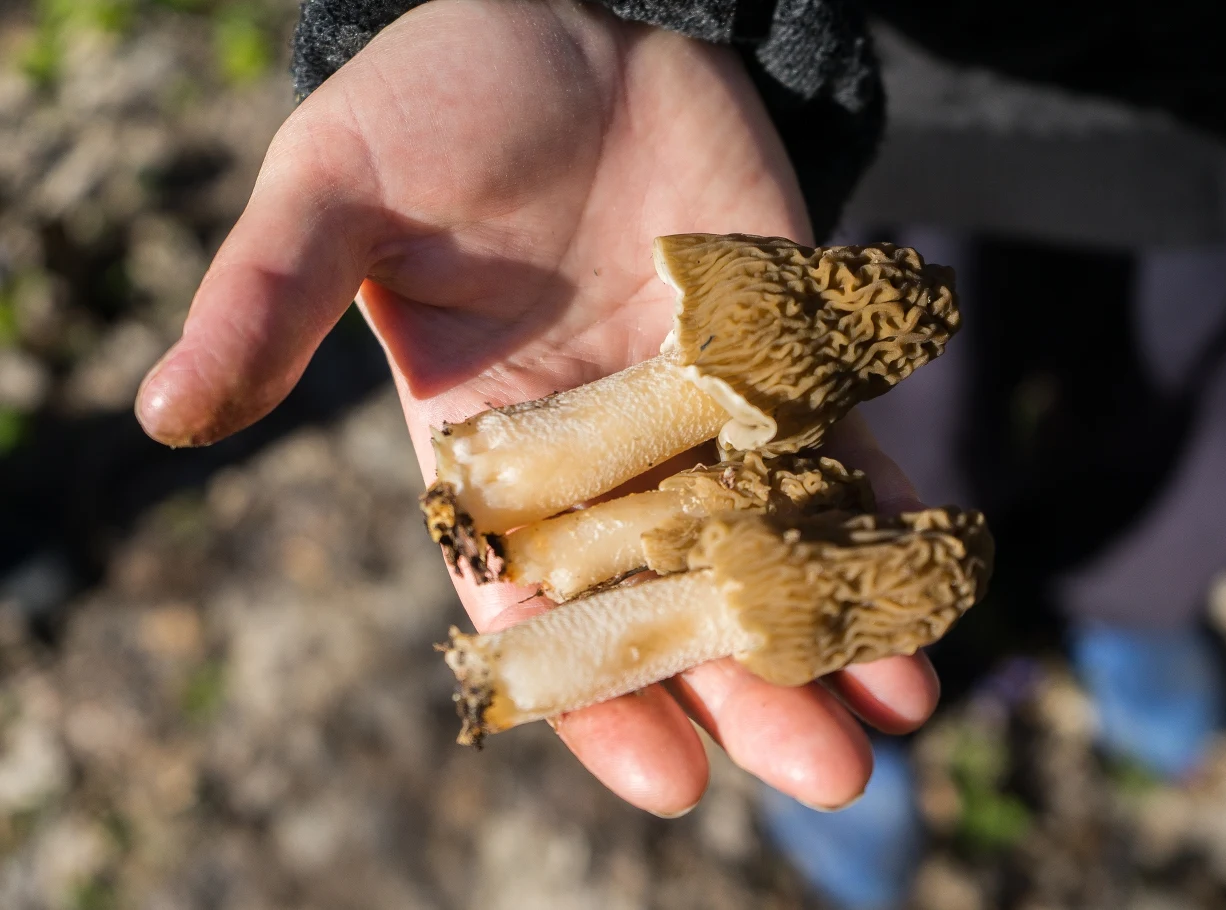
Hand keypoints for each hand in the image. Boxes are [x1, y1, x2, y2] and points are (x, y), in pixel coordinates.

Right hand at [136, 0, 938, 815]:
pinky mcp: (780, 357)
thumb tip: (160, 413)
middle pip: (675, 600)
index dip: (597, 695)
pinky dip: (878, 522)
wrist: (572, 16)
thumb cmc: (441, 97)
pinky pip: (836, 455)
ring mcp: (699, 411)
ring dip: (834, 630)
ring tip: (899, 706)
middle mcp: (602, 454)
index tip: (669, 780)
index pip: (537, 605)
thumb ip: (268, 298)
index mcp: (488, 450)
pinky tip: (929, 592)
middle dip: (744, 690)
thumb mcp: (338, 187)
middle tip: (824, 779)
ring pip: (767, 547)